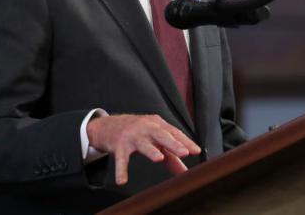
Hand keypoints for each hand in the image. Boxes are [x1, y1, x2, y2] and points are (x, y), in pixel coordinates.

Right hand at [86, 114, 200, 184]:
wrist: (108, 126)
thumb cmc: (136, 132)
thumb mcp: (154, 140)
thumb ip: (170, 156)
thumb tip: (185, 171)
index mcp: (157, 125)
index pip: (174, 133)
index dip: (185, 142)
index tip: (196, 150)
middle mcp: (146, 128)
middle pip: (161, 135)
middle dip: (173, 143)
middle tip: (184, 153)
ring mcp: (132, 136)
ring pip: (143, 143)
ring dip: (151, 150)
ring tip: (159, 159)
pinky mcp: (119, 146)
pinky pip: (120, 159)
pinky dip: (121, 170)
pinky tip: (122, 180)